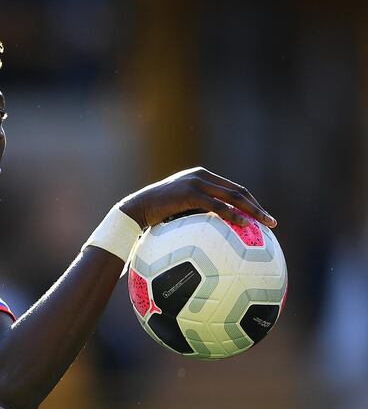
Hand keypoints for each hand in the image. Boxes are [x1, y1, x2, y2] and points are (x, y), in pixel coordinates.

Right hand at [119, 167, 276, 229]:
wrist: (136, 208)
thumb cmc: (156, 214)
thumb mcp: (180, 208)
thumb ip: (197, 211)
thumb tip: (212, 232)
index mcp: (202, 176)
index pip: (233, 188)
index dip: (250, 202)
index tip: (261, 216)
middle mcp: (201, 176)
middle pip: (238, 190)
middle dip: (257, 207)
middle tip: (271, 222)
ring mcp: (196, 182)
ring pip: (232, 195)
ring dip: (252, 210)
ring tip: (265, 225)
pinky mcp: (189, 193)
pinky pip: (217, 205)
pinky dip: (232, 215)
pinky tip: (243, 226)